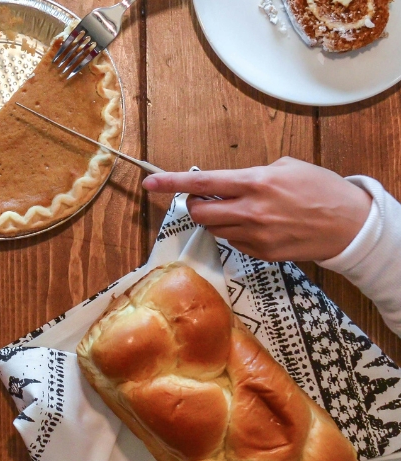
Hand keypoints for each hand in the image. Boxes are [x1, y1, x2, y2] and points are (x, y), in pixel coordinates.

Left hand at [141, 157, 371, 261]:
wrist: (350, 224)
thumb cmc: (320, 189)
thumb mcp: (286, 167)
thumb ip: (251, 175)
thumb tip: (228, 183)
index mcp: (254, 183)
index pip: (202, 183)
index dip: (172, 182)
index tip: (150, 182)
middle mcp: (250, 210)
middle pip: (199, 213)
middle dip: (195, 205)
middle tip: (204, 199)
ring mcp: (254, 235)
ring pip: (213, 229)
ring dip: (216, 219)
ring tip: (238, 211)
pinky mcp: (261, 253)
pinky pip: (232, 242)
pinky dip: (234, 233)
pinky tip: (255, 225)